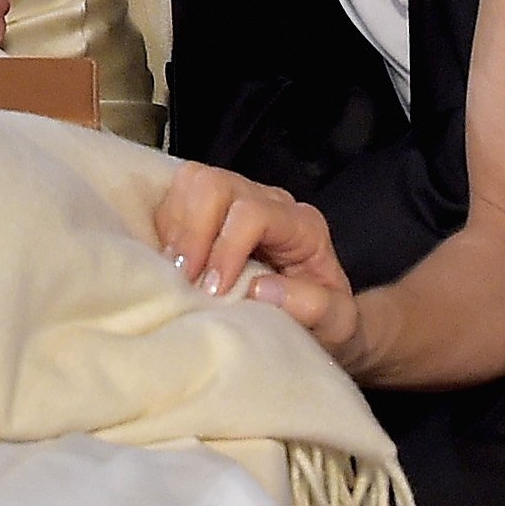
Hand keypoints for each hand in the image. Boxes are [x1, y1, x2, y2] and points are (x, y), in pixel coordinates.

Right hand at [151, 168, 350, 330]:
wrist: (320, 318)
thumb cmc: (326, 321)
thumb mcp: (338, 324)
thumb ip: (314, 307)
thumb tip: (261, 288)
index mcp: (301, 225)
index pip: (253, 214)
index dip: (225, 250)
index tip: (212, 292)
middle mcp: (268, 202)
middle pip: (216, 184)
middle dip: (192, 232)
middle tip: (183, 277)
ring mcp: (237, 201)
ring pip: (192, 181)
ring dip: (175, 226)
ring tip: (175, 270)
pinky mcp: (211, 210)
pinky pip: (176, 195)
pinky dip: (166, 226)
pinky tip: (172, 261)